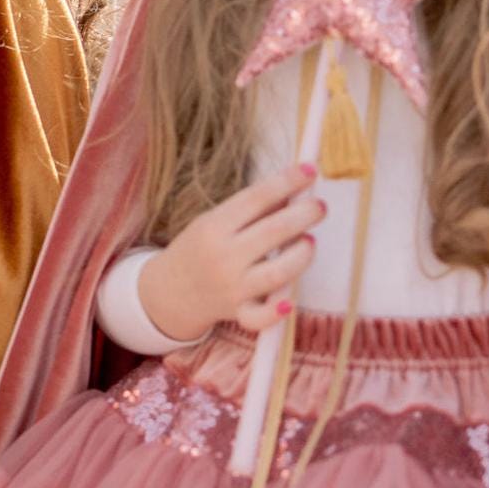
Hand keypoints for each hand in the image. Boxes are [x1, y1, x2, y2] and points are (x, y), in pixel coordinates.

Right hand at [137, 164, 322, 341]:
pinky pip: (260, 317)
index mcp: (213, 226)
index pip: (257, 198)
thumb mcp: (214, 221)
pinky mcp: (238, 313)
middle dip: (304, 215)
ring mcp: (232, 287)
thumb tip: (294, 190)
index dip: (287, 181)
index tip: (310, 170)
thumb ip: (251, 210)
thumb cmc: (201, 249)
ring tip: (309, 242)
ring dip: (301, 255)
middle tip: (319, 206)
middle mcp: (223, 256)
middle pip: (272, 232)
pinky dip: (276, 311)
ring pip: (276, 272)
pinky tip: (289, 300)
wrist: (169, 292)